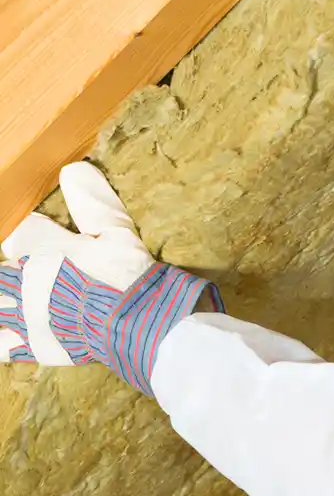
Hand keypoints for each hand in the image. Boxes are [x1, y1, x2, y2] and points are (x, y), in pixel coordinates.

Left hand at [0, 162, 223, 395]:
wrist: (137, 324)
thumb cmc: (129, 275)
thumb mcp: (117, 232)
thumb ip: (93, 203)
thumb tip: (74, 169)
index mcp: (46, 249)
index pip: (23, 234)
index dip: (33, 233)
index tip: (45, 233)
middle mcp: (26, 281)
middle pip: (3, 273)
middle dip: (14, 272)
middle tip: (41, 273)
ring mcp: (26, 316)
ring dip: (4, 300)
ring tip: (13, 299)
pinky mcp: (33, 346)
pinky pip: (0, 345)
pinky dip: (1, 340)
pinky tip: (6, 335)